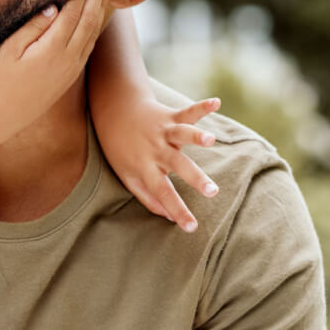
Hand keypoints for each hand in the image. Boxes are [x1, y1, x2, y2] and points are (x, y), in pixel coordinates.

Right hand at [0, 0, 111, 131]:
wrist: (7, 113)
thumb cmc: (2, 77)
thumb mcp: (11, 48)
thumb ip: (33, 26)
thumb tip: (53, 7)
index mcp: (52, 48)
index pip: (73, 14)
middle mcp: (69, 58)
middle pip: (88, 21)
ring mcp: (73, 67)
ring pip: (93, 33)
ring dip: (100, 11)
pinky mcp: (73, 74)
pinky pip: (89, 46)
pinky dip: (95, 27)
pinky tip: (95, 17)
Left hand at [99, 96, 221, 232]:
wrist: (113, 111)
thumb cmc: (121, 149)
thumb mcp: (127, 176)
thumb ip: (148, 197)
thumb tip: (169, 218)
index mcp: (145, 167)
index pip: (162, 193)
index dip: (177, 211)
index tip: (192, 227)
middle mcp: (156, 149)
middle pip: (177, 165)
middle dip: (196, 178)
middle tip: (212, 191)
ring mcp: (163, 131)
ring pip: (182, 134)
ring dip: (196, 136)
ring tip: (210, 139)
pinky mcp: (169, 116)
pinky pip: (187, 112)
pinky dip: (202, 107)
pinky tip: (216, 102)